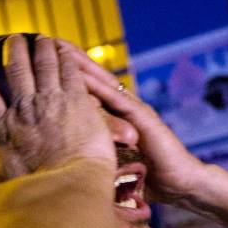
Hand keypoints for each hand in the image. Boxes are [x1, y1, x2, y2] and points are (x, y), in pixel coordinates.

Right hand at [0, 34, 115, 182]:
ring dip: (40, 48)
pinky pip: (69, 70)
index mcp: (4, 130)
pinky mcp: (77, 100)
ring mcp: (51, 102)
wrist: (69, 188)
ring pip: (43, 64)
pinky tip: (65, 49)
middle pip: (17, 71)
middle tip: (12, 39)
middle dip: (13, 52)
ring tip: (39, 38)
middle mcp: (25, 110)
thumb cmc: (34, 195)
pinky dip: (65, 57)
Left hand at [58, 40, 204, 204]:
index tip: (45, 59)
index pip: (90, 91)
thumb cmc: (149, 180)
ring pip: (103, 84)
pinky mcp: (144, 121)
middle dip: (72, 60)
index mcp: (117, 119)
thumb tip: (71, 163)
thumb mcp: (115, 164)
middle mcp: (125, 110)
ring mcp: (135, 113)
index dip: (70, 73)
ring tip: (60, 49)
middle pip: (95, 80)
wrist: (182, 185)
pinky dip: (98, 87)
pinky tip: (81, 75)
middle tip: (47, 41)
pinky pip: (117, 101)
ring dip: (82, 66)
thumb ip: (98, 155)